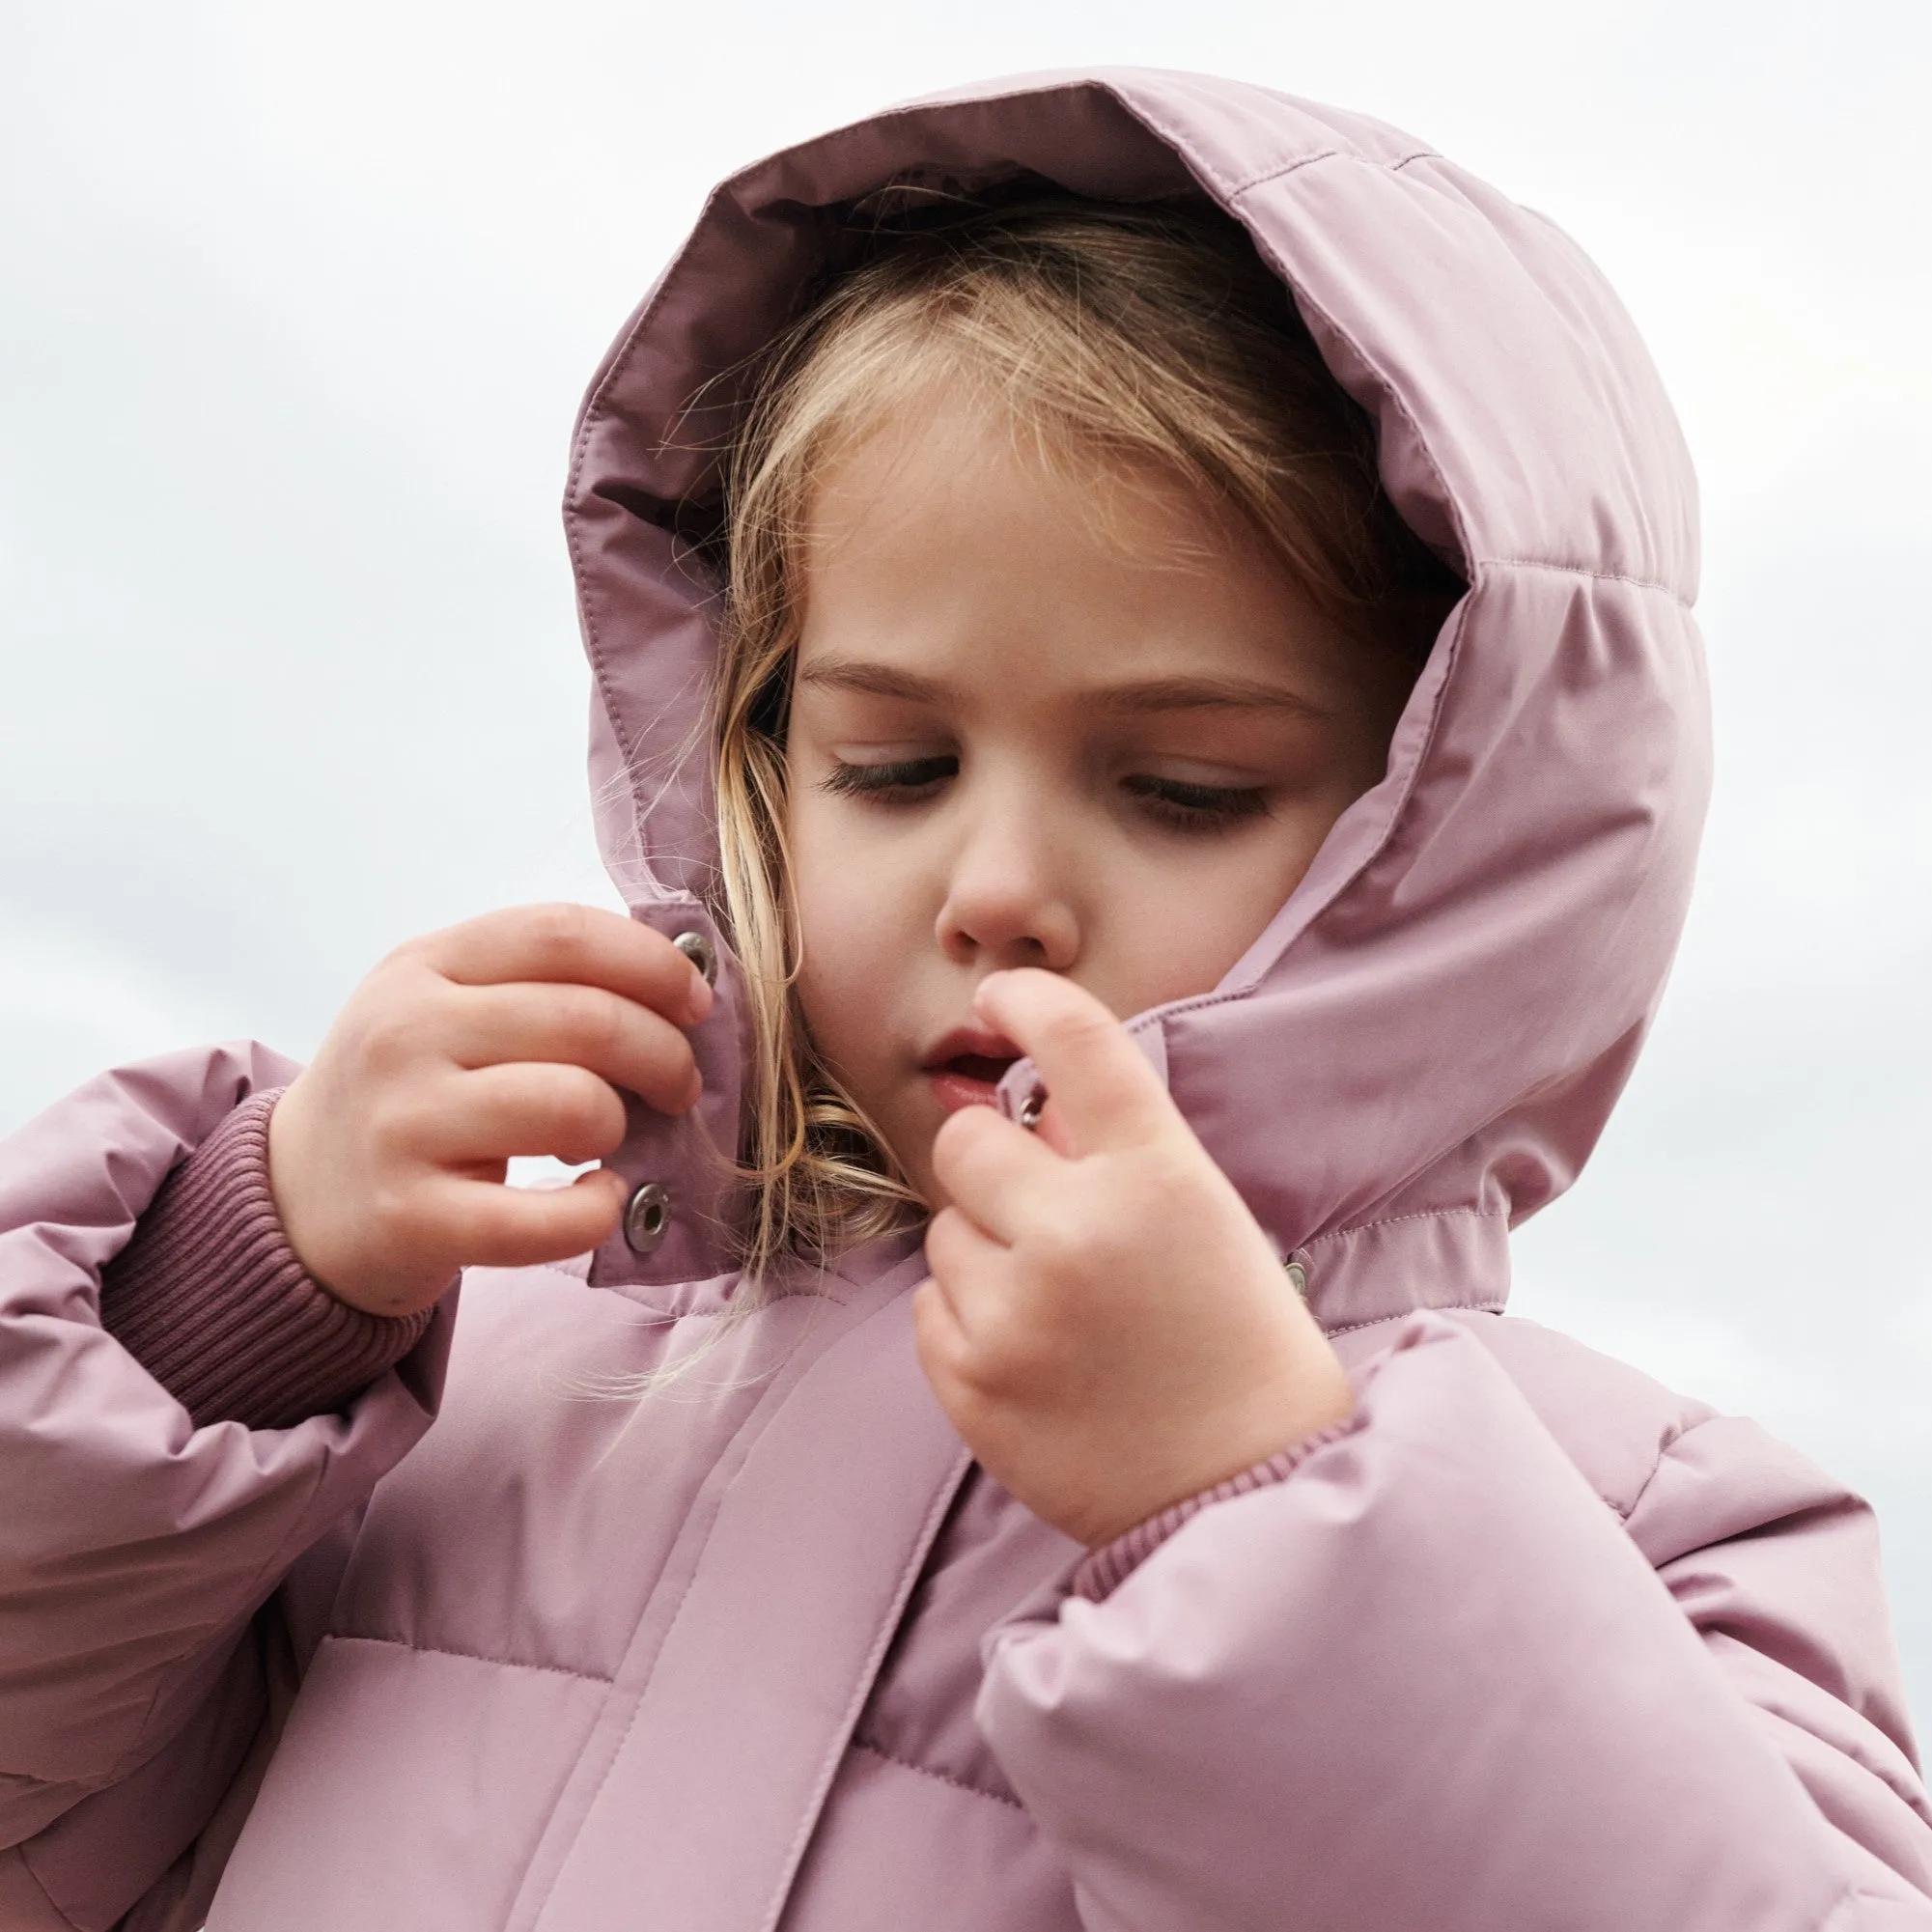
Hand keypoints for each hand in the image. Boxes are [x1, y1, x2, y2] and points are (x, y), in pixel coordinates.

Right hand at [267, 903, 710, 1316]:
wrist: (296, 1198)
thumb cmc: (408, 1092)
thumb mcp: (442, 1005)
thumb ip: (539, 981)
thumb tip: (681, 983)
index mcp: (423, 966)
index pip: (562, 934)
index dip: (652, 965)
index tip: (695, 1003)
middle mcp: (405, 1035)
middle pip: (587, 1020)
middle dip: (665, 1054)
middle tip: (679, 1086)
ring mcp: (403, 1126)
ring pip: (573, 1106)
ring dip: (621, 1126)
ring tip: (609, 1138)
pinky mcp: (413, 1219)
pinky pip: (546, 1218)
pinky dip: (597, 1211)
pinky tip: (599, 1199)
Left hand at [914, 969, 1352, 1548]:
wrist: (1246, 1490)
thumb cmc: (1235, 1341)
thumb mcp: (1204, 1218)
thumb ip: (1117, 1150)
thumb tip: (1036, 1105)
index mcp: (1156, 1178)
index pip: (1074, 1041)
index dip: (1027, 1000)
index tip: (1002, 997)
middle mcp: (1077, 1235)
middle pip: (966, 1142)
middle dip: (994, 1165)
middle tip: (1044, 1211)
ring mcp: (1016, 1316)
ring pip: (943, 1232)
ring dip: (987, 1253)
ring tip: (1061, 1308)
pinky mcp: (972, 1386)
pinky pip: (929, 1309)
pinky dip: (970, 1322)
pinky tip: (1037, 1355)